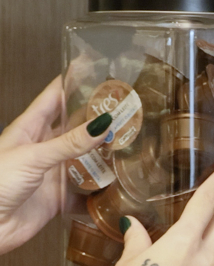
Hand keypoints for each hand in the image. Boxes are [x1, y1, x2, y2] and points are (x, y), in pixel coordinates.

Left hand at [0, 76, 114, 255]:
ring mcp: (52, 173)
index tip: (94, 67)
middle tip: (127, 109)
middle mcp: (43, 149)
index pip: (54, 97)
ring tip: (132, 144)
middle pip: (75, 127)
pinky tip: (118, 186)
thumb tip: (101, 125)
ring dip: (105, 155)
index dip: (72, 82)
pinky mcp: (58, 198)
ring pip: (85, 158)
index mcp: (30, 129)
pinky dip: (101, 191)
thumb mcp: (32, 157)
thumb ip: (68, 143)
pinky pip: (86, 192)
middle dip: (98, 119)